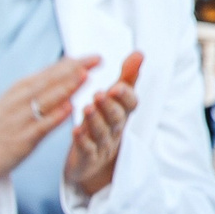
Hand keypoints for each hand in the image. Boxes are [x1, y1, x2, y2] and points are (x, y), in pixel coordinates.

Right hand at [0, 57, 100, 185]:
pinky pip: (42, 125)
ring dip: (67, 87)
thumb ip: (43, 85)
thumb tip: (69, 66)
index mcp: (22, 87)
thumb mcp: (19, 98)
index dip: (75, 63)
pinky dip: (56, 115)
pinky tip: (70, 108)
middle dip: (76, 69)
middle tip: (98, 59)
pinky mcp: (23, 138)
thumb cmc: (5, 123)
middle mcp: (22, 98)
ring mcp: (22, 117)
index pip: (52, 71)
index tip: (97, 57)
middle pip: (52, 80)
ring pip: (48, 99)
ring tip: (86, 76)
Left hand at [64, 51, 142, 198]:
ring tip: (87, 108)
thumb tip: (139, 52)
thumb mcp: (116, 99)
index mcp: (123, 113)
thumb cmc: (105, 122)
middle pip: (117, 118)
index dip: (125, 96)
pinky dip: (82, 140)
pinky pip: (87, 150)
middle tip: (101, 94)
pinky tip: (75, 130)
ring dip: (95, 120)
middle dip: (110, 106)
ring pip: (101, 133)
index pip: (131, 104)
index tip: (117, 85)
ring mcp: (103, 145)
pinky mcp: (89, 158)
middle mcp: (116, 129)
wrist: (93, 161)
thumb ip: (127, 77)